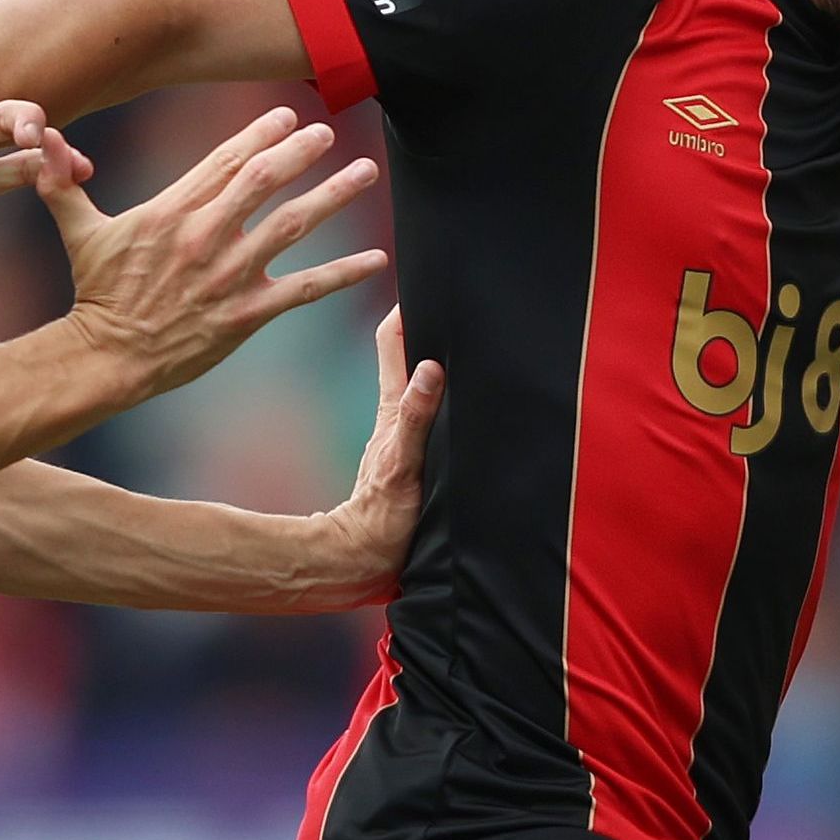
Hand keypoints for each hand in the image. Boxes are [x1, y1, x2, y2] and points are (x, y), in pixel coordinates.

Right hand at [33, 105, 387, 401]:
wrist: (108, 357)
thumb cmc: (96, 292)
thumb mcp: (78, 231)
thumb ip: (61, 181)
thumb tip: (38, 135)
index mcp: (172, 211)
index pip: (225, 160)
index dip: (261, 134)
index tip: (289, 116)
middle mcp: (206, 236)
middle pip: (265, 181)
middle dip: (301, 151)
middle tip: (328, 132)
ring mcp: (230, 275)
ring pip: (293, 224)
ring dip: (333, 196)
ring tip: (365, 172)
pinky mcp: (247, 313)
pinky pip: (305, 288)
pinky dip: (343, 272)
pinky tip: (375, 259)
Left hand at [293, 308, 445, 607]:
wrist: (370, 562)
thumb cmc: (383, 516)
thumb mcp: (402, 463)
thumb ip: (414, 416)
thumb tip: (429, 368)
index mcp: (395, 406)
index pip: (394, 339)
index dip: (405, 306)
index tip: (424, 277)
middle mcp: (403, 414)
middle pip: (412, 352)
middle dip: (429, 322)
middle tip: (455, 293)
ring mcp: (411, 434)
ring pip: (426, 381)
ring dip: (441, 356)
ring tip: (469, 330)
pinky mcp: (422, 456)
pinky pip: (437, 412)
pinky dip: (447, 393)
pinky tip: (467, 390)